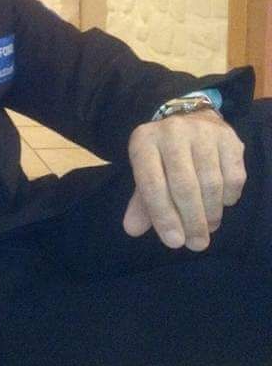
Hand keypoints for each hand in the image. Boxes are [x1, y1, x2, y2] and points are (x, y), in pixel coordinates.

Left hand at [122, 109, 245, 250]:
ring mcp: (202, 132)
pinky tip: (221, 203)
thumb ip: (141, 202)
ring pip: (211, 183)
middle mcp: (172, 131)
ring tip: (207, 228)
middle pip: (184, 185)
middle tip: (196, 244)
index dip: (163, 216)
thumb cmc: (165, 156)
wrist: (193, 121)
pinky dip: (228, 198)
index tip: (174, 242)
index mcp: (144, 141)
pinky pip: (233, 177)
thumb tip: (132, 229)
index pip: (151, 183)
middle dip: (191, 221)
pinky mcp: (229, 139)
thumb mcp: (147, 173)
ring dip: (210, 214)